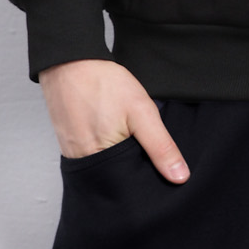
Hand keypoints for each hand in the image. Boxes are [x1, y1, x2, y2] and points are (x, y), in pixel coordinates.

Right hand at [39, 58, 188, 180]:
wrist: (70, 61)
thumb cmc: (104, 84)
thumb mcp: (142, 113)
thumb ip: (161, 147)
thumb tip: (179, 177)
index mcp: (102, 163)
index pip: (130, 186)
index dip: (146, 180)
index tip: (158, 170)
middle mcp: (83, 164)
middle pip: (116, 180)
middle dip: (132, 171)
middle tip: (142, 148)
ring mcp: (73, 154)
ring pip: (105, 168)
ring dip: (119, 159)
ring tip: (128, 140)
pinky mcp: (68, 143)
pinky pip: (92, 156)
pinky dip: (105, 150)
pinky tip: (112, 134)